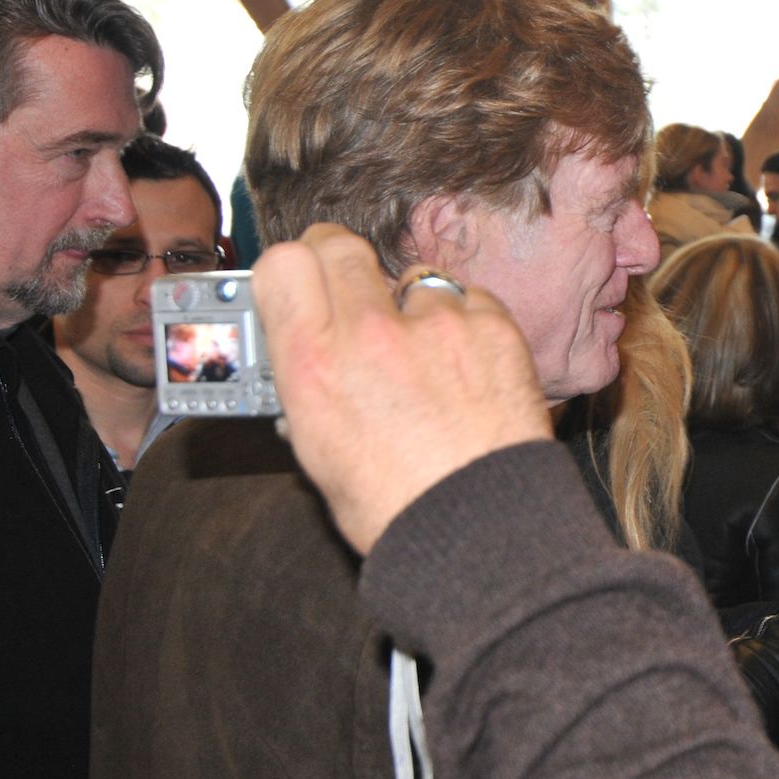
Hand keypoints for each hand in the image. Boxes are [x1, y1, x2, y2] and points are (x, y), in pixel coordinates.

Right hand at [253, 223, 552, 554]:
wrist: (480, 530)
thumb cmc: (396, 507)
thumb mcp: (319, 452)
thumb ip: (309, 388)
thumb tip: (307, 358)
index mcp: (314, 362)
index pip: (284, 264)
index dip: (293, 270)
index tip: (302, 284)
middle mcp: (370, 331)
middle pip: (341, 248)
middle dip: (343, 266)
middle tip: (355, 295)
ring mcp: (438, 324)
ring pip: (414, 278)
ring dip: (414, 306)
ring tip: (427, 356)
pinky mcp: (494, 328)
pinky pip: (471, 300)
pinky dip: (467, 324)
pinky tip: (470, 366)